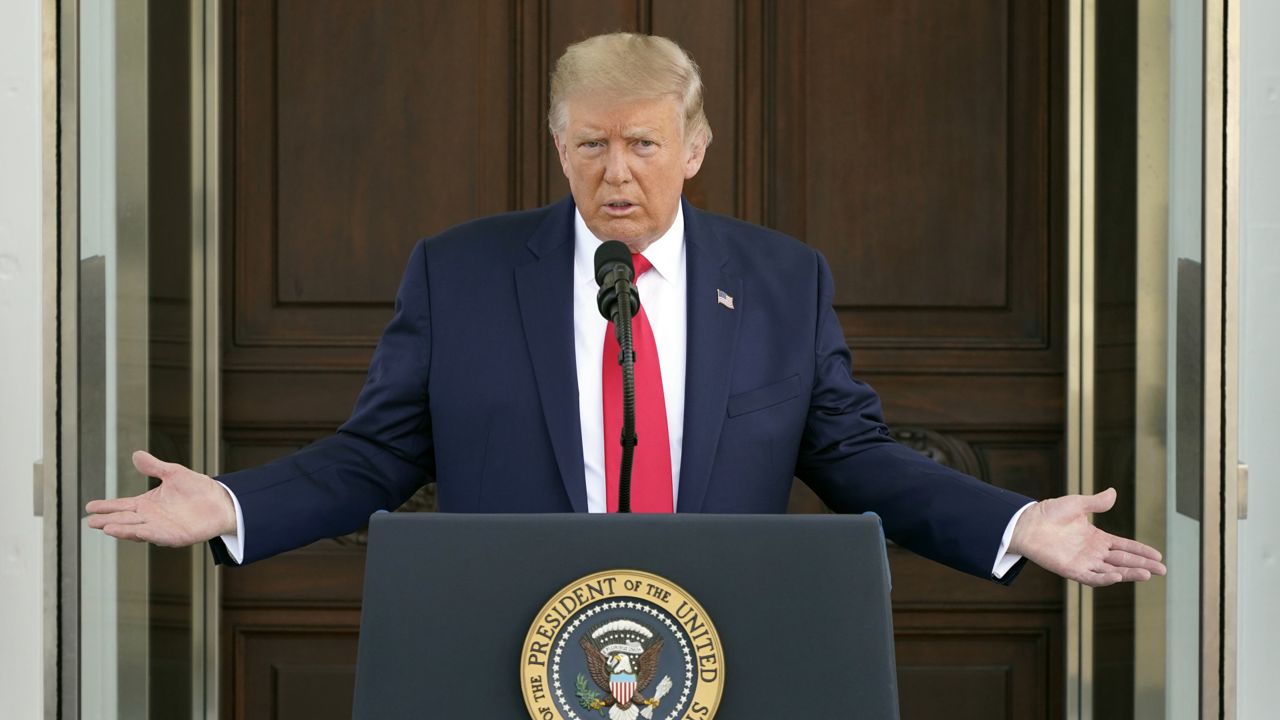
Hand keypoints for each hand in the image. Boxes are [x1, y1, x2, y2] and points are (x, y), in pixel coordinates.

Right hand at [85, 450, 236, 546]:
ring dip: (122, 529)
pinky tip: (134, 532)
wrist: (222, 501)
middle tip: (90, 521)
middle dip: (107, 520)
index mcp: (148, 504)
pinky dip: (143, 534)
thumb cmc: (198, 489)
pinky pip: (156, 536)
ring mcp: (162, 528)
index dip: (106, 506)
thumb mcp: (173, 473)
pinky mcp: (175, 536)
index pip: (122, 505)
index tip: (89, 506)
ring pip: (136, 530)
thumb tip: (136, 455)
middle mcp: (151, 518)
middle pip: (124, 519)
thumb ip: (154, 467)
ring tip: (105, 527)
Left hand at [1008, 487, 1166, 586]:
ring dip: (1129, 573)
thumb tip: (1113, 493)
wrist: (1026, 523)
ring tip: (1148, 575)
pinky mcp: (1071, 569)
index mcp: (1097, 538)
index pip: (1125, 546)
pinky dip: (1104, 578)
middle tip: (1162, 570)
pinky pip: (1091, 577)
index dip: (1141, 551)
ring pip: (1112, 571)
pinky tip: (1117, 576)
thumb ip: (1096, 502)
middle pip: (1123, 560)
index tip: (1159, 556)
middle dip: (1143, 565)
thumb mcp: (1077, 504)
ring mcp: (1083, 562)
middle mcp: (1093, 552)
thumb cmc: (1049, 513)